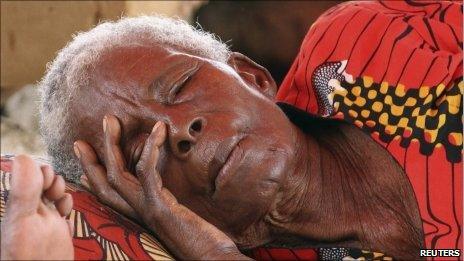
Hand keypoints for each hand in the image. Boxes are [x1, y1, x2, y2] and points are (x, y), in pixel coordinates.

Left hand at [1, 155, 73, 259]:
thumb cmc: (28, 255)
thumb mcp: (24, 219)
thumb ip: (24, 190)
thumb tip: (24, 156)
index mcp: (20, 205)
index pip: (28, 175)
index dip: (40, 172)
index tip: (47, 181)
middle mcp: (31, 211)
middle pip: (43, 184)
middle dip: (54, 182)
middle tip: (56, 192)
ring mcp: (45, 223)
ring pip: (54, 198)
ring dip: (63, 195)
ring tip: (63, 204)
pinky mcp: (57, 234)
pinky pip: (63, 215)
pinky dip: (68, 211)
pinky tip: (67, 216)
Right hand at [74, 115, 249, 259]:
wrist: (212, 259)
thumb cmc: (201, 239)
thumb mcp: (178, 215)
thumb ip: (166, 201)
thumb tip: (166, 190)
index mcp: (140, 214)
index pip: (108, 194)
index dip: (92, 173)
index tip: (84, 151)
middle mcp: (138, 213)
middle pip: (105, 183)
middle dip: (92, 157)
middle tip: (86, 134)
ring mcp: (147, 210)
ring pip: (117, 175)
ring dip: (112, 145)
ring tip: (111, 120)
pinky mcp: (160, 207)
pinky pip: (147, 172)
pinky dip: (150, 149)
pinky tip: (158, 131)